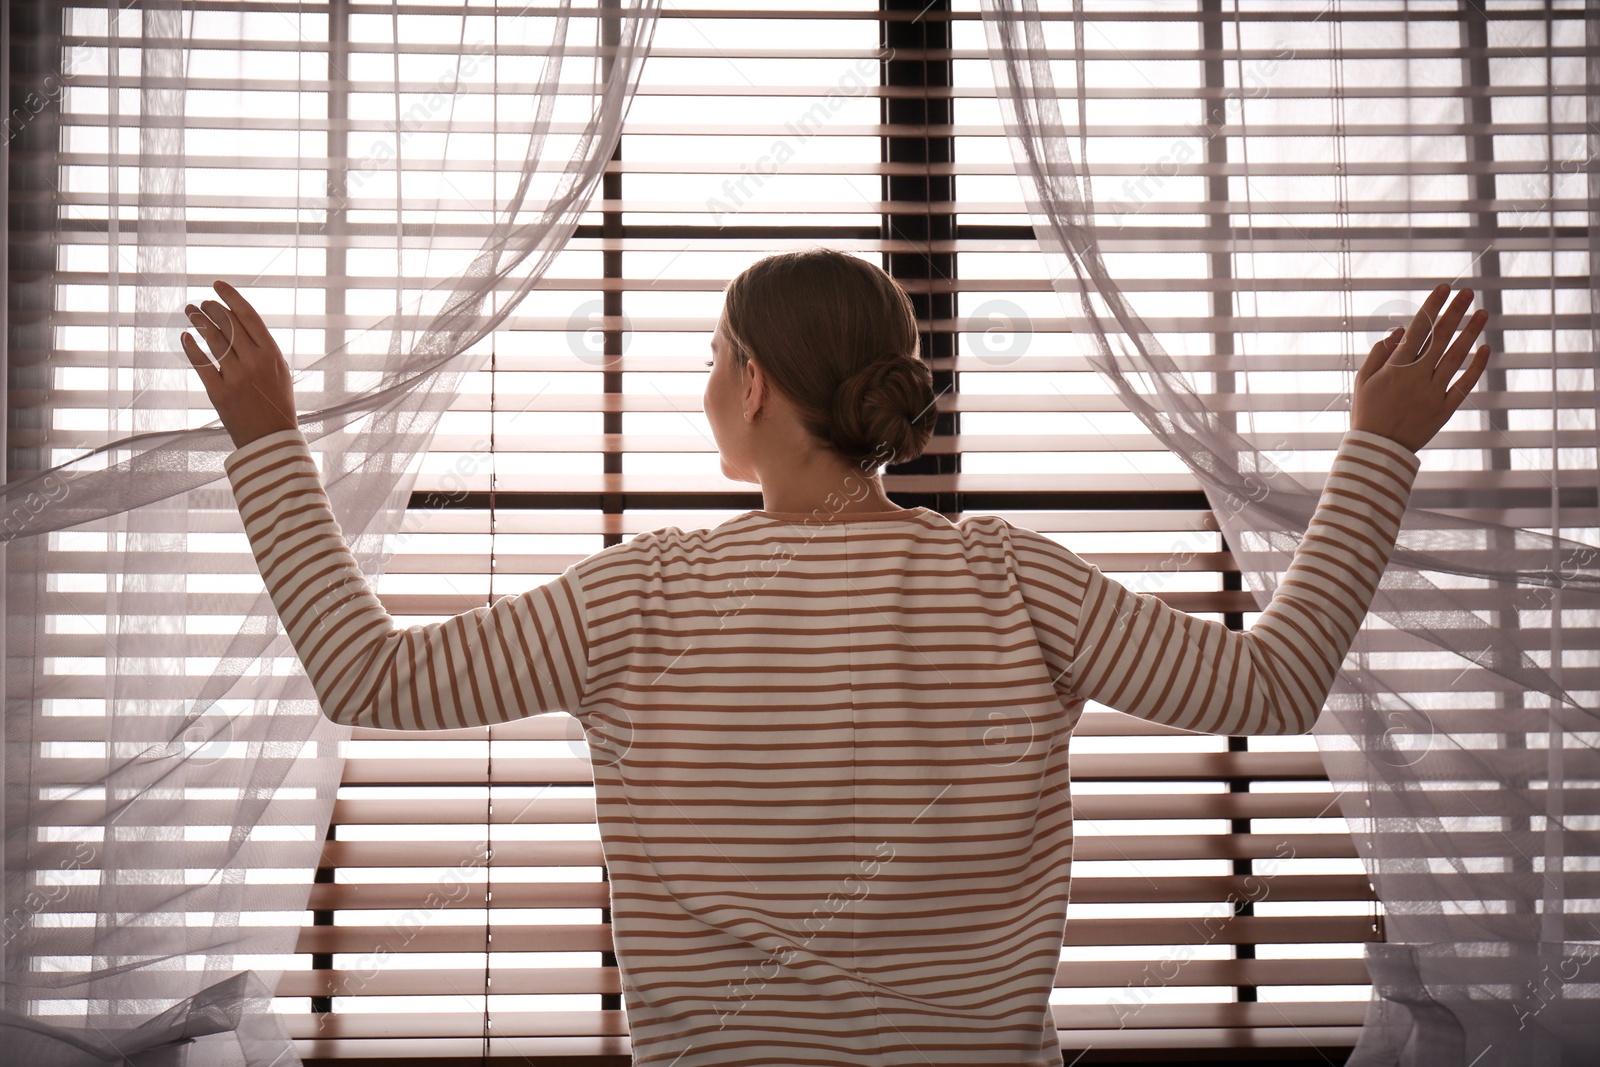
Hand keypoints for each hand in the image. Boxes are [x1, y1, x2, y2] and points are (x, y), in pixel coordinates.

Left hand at [180, 280, 298, 448]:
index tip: (217, 285)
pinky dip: (191, 347)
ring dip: (199, 322)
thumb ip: (262, 348)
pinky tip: (185, 336)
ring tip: (190, 312)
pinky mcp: (219, 393)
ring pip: (213, 340)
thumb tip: (238, 323)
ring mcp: (236, 377)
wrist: (272, 440)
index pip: (248, 316)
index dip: (231, 297)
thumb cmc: (276, 403)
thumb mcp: (279, 372)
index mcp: (272, 354)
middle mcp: (254, 362)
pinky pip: (201, 364)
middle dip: (212, 309)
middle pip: (228, 325)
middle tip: (201, 303)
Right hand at [1351, 282, 1490, 453]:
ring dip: (1470, 333)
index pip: (1418, 329)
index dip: (1431, 307)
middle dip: (1454, 312)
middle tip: (1467, 292)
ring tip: (1482, 313)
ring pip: (1456, 357)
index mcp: (1395, 368)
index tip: (1444, 288)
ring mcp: (1433, 393)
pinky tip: (1485, 348)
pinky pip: (1464, 384)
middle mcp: (1416, 377)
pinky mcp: (1444, 409)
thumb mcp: (1362, 380)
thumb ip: (1379, 353)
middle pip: (1440, 338)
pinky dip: (1476, 366)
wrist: (1378, 450)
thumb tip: (1399, 330)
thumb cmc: (1367, 412)